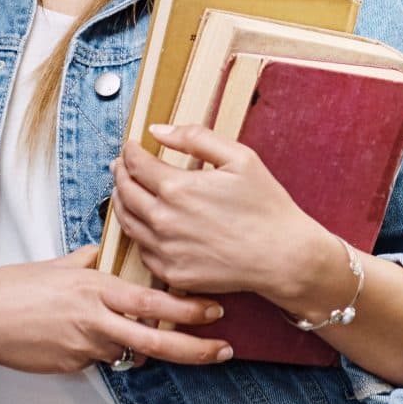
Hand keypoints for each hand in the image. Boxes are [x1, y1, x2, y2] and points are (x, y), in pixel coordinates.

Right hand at [0, 243, 235, 372]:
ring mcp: (83, 346)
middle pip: (155, 340)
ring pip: (127, 352)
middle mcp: (95, 319)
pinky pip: (99, 360)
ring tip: (135, 337)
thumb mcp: (58, 266)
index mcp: (96, 288)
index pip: (152, 300)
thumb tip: (103, 253)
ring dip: (139, 349)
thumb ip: (87, 261)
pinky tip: (80, 339)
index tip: (214, 310)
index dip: (187, 309)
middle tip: (223, 350)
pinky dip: (102, 352)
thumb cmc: (14, 289)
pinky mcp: (71, 365)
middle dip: (195, 348)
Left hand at [110, 124, 347, 309]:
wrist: (283, 257)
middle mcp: (164, 221)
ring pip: (127, 223)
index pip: (136, 164)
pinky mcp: (173, 273)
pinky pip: (142, 251)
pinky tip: (145, 224)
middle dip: (119, 174)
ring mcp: (166, 251)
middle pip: (124, 193)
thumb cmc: (265, 207)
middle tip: (121, 165)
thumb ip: (195, 137)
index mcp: (177, 188)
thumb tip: (158, 131)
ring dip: (121, 202)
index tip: (131, 146)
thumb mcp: (239, 157)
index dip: (129, 151)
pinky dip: (138, 233)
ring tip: (125, 191)